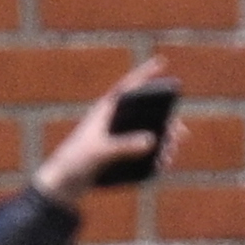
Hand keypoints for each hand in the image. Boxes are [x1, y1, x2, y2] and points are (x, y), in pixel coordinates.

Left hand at [34, 59, 176, 204]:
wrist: (63, 182)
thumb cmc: (76, 160)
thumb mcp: (100, 151)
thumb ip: (125, 146)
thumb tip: (152, 141)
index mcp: (105, 111)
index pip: (128, 88)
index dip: (145, 74)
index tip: (161, 61)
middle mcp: (114, 122)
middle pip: (144, 115)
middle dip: (165, 122)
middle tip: (181, 131)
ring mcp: (117, 139)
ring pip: (146, 135)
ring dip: (162, 142)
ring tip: (172, 151)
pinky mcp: (118, 156)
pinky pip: (142, 153)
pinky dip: (154, 158)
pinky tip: (162, 164)